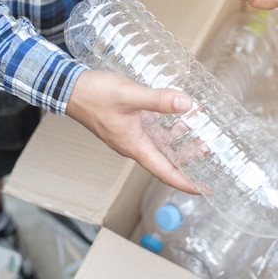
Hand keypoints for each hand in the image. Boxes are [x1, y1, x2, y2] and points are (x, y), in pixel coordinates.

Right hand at [66, 70, 199, 193]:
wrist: (67, 88)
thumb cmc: (93, 95)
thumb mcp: (130, 95)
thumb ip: (159, 100)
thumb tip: (187, 104)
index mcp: (134, 146)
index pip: (164, 171)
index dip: (185, 182)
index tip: (203, 190)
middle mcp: (131, 144)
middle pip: (165, 159)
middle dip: (188, 160)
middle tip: (210, 155)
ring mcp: (127, 134)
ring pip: (159, 144)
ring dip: (179, 142)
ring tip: (201, 134)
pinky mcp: (125, 123)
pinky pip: (151, 131)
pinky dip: (167, 127)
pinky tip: (177, 114)